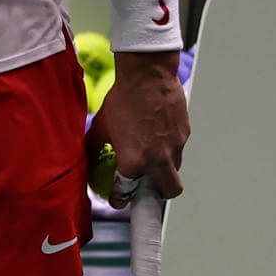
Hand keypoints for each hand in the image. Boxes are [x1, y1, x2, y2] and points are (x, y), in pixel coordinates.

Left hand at [93, 53, 188, 202]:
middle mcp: (158, 160)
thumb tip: (90, 161)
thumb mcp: (100, 126)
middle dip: (159, 194)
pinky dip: (168, 148)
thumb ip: (95, 149)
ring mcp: (175, 147)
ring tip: (150, 153)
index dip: (120, 199)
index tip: (119, 199)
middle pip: (169, 192)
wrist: (147, 75)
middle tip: (146, 186)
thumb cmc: (121, 100)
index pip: (128, 193)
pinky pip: (178, 149)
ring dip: (163, 169)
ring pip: (174, 169)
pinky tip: (156, 132)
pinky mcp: (185, 133)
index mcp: (133, 162)